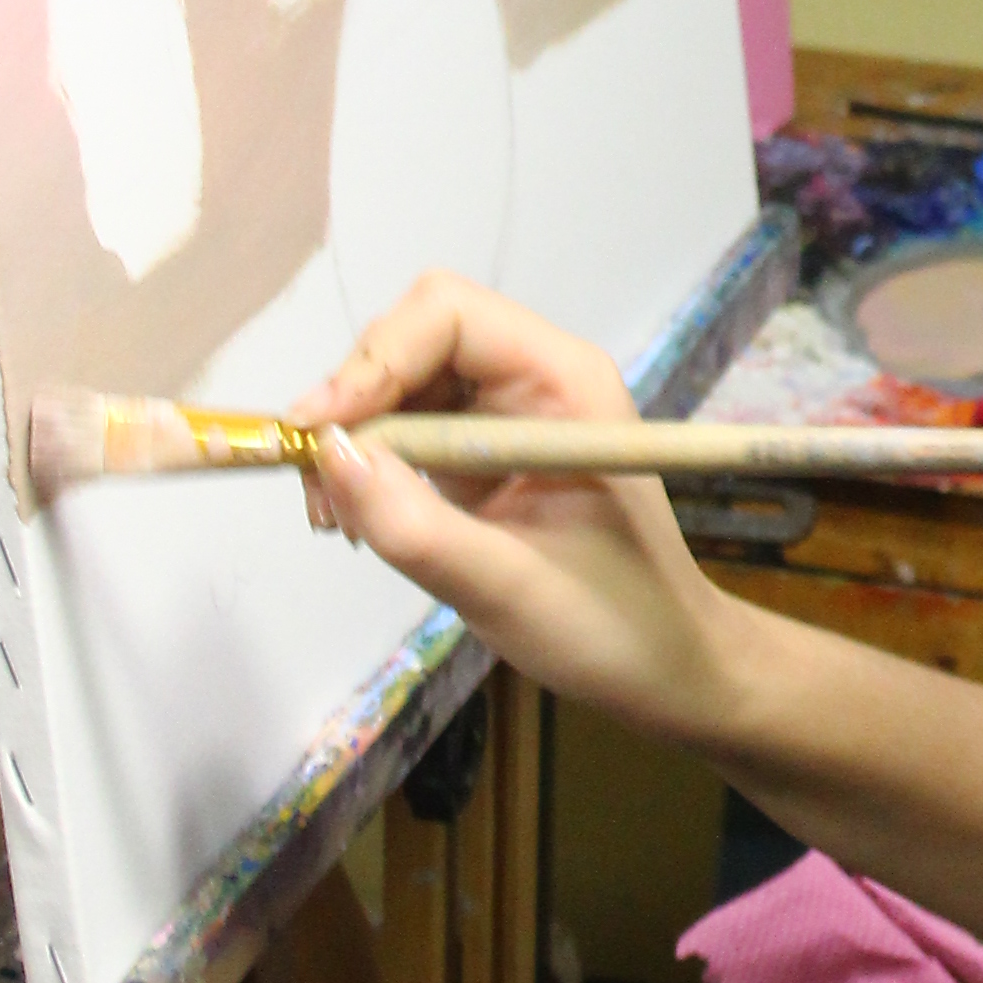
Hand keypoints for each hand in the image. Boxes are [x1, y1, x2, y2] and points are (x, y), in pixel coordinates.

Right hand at [290, 273, 748, 743]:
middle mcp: (535, 379)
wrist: (665, 667)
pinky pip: (409, 430)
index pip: (449, 315)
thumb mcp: (509, 589)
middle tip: (318, 487)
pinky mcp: (484, 454)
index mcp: (565, 381)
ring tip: (335, 516)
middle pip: (415, 338)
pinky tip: (360, 520)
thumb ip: (417, 525)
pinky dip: (370, 468)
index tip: (320, 431)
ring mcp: (507, 415)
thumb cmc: (616, 627)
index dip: (375, 360)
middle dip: (356, 401)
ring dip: (355, 439)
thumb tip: (328, 456)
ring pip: (402, 384)